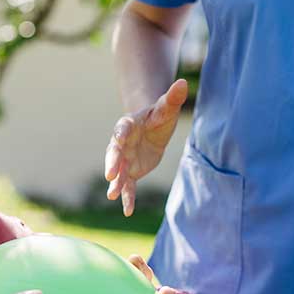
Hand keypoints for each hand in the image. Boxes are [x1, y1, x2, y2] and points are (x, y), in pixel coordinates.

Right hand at [105, 79, 188, 216]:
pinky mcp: (132, 172)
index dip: (121, 134)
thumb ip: (172, 98)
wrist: (154, 127)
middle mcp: (121, 143)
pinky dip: (127, 198)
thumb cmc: (159, 114)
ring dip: (115, 184)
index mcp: (128, 125)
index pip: (122, 129)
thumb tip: (183, 83)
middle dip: (112, 164)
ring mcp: (125, 159)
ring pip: (118, 172)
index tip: (118, 138)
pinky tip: (128, 211)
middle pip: (114, 153)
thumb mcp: (167, 108)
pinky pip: (128, 186)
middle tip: (110, 174)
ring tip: (111, 195)